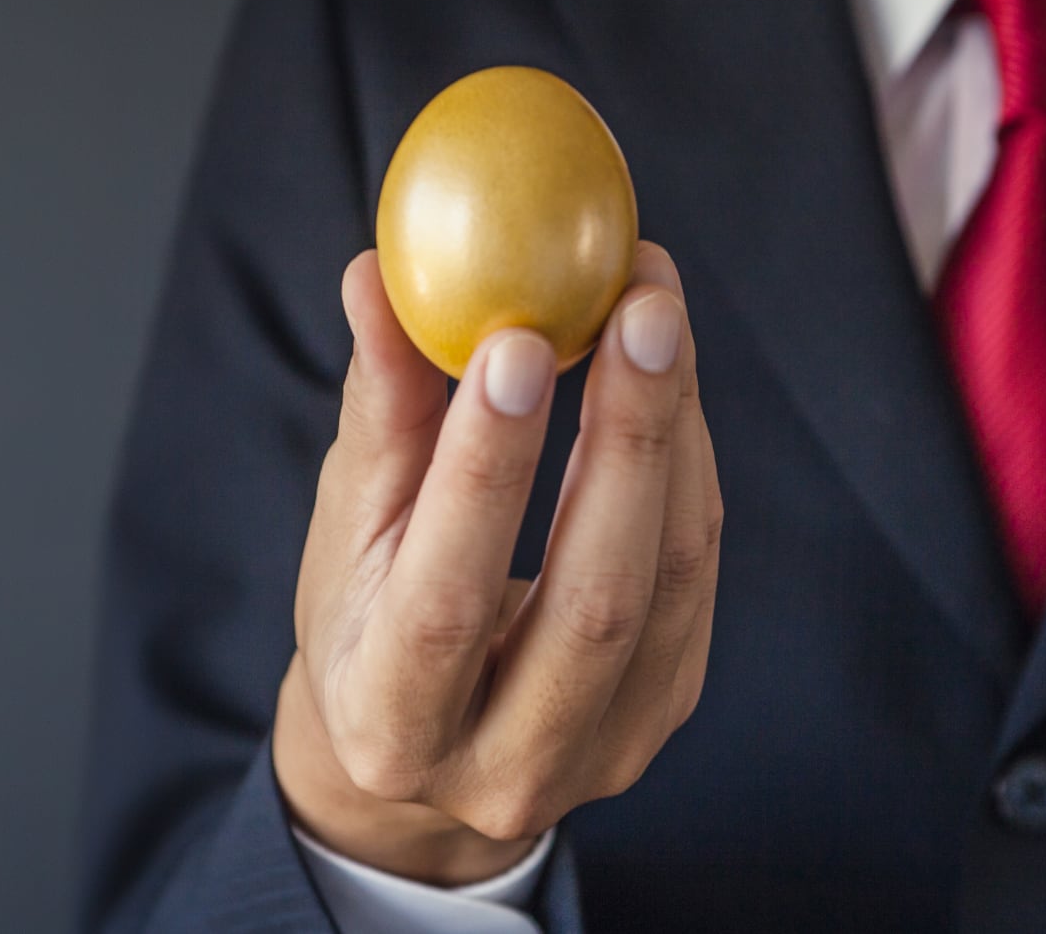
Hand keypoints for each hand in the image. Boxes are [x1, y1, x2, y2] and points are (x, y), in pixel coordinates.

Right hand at [272, 242, 721, 884]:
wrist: (424, 742)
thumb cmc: (367, 616)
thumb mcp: (349, 528)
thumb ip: (378, 411)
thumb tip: (375, 276)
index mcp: (390, 726)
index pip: (447, 602)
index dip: (486, 472)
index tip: (516, 341)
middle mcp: (506, 769)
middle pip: (593, 602)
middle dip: (626, 439)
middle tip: (638, 304)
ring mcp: (604, 752)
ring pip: (668, 584)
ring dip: (674, 435)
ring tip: (656, 311)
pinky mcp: (666, 712)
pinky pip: (696, 576)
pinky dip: (690, 467)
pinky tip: (668, 378)